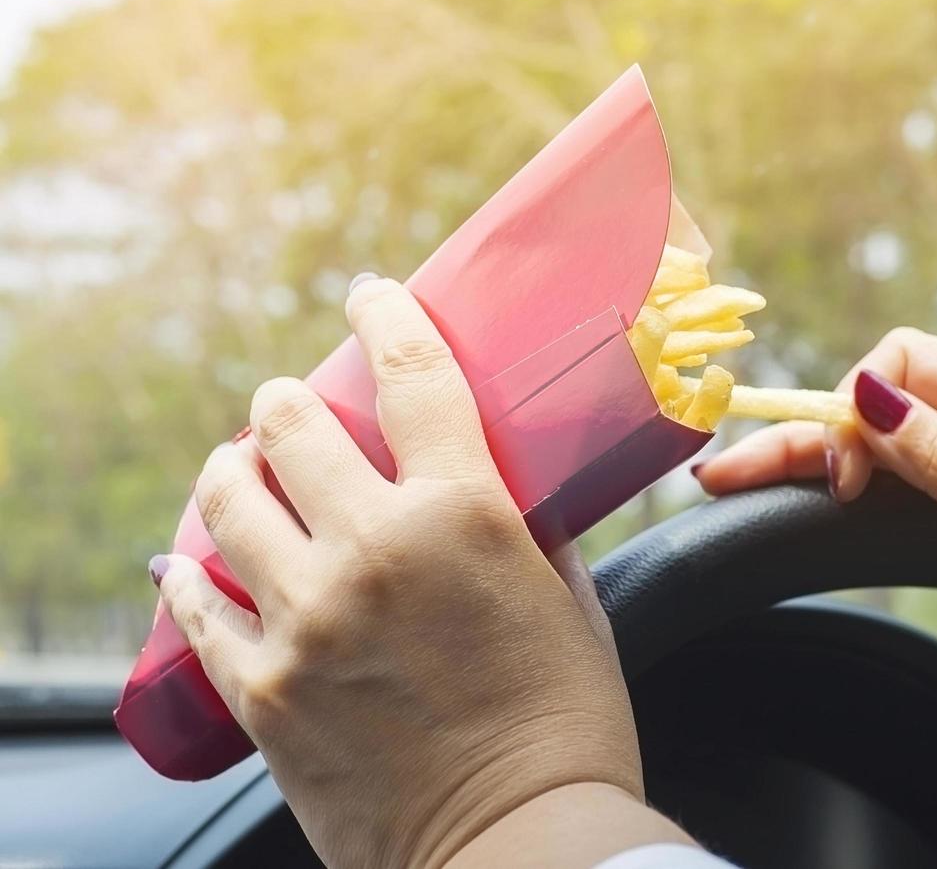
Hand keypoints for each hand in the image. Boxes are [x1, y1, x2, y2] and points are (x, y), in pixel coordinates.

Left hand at [152, 277, 651, 866]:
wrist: (519, 846)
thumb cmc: (567, 727)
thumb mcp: (572, 605)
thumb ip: (532, 534)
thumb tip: (504, 493)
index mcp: (463, 517)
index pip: (412, 374)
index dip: (386, 314)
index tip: (370, 294)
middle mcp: (373, 551)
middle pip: (292, 424)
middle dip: (289, 399)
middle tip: (295, 405)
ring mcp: (305, 621)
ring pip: (227, 499)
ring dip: (233, 468)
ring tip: (240, 468)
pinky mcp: (262, 690)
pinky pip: (195, 605)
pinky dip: (193, 573)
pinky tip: (196, 564)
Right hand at [696, 327, 936, 733]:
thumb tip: (867, 394)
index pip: (906, 366)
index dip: (856, 412)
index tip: (845, 482)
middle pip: (885, 412)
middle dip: (808, 437)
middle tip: (725, 475)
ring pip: (896, 455)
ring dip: (831, 468)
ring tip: (758, 492)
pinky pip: (922, 498)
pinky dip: (871, 502)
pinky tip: (837, 516)